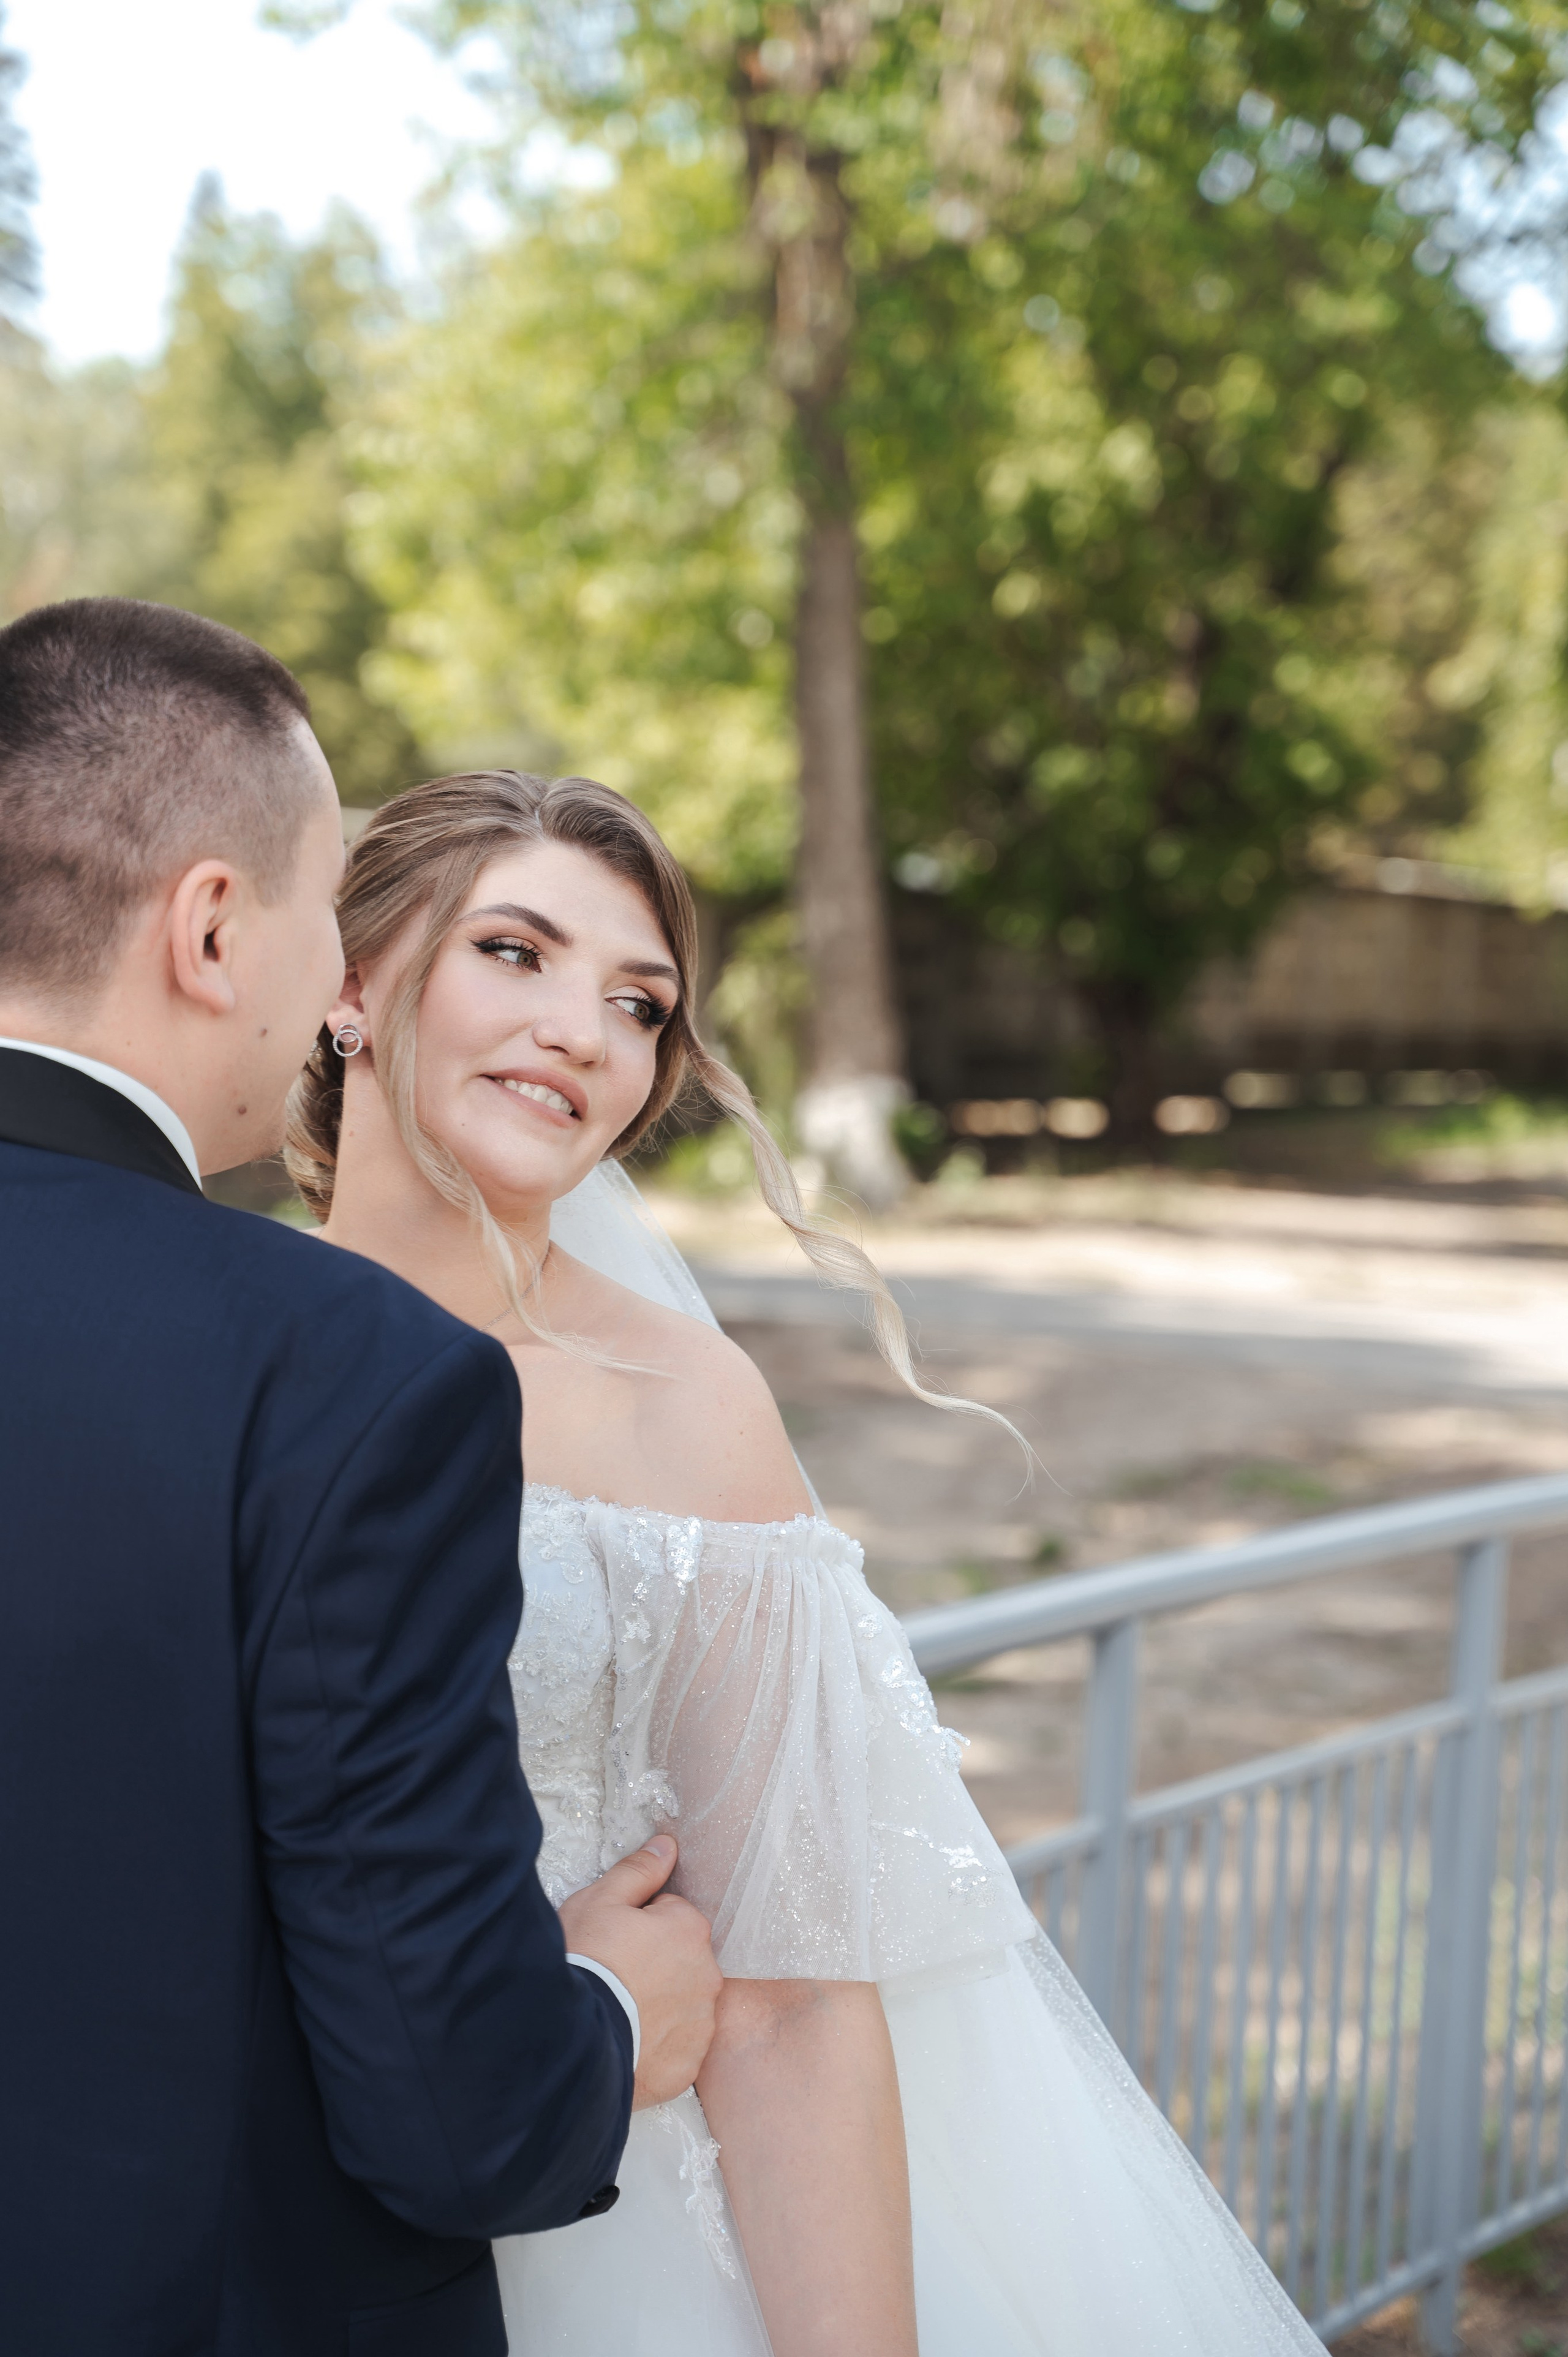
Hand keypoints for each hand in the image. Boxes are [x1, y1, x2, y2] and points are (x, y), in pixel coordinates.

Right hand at [559, 1835, 722, 2108]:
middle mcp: (708, 1976)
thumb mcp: (601, 1901)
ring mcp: (700, 2025)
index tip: (614, 1941)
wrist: (569, 2040)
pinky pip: (677, 2048)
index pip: (671, 1917)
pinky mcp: (688, 2067)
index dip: (639, 1926)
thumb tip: (668, 1845)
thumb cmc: (584, 1962)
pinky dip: (658, 2046)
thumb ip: (640, 1871)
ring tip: (618, 2011)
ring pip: (682, 2005)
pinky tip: (627, 2041)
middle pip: (682, 1961)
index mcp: (690, 1930)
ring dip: (659, 2006)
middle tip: (615, 1976)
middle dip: (656, 1965)